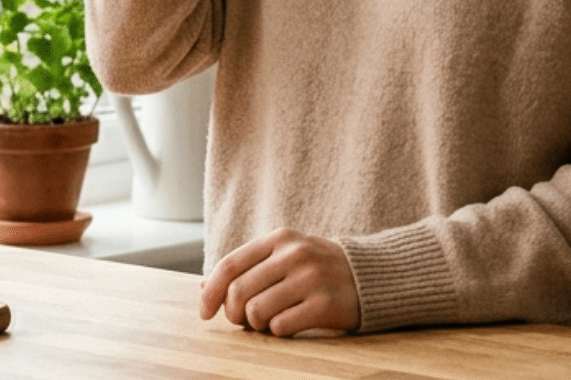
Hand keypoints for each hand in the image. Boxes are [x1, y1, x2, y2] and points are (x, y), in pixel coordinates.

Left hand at [199, 227, 359, 337]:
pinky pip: (281, 327)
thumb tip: (201, 287)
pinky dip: (279, 332)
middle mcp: (294, 254)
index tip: (204, 313)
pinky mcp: (324, 304)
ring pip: (257, 312)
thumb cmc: (317, 268)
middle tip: (245, 321)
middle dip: (234, 314)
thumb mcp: (284, 255)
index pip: (231, 264)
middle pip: (239, 292)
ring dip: (258, 325)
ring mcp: (310, 278)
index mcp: (280, 238)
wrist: (368, 275)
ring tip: (271, 320)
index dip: (211, 291)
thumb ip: (247, 267)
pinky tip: (292, 322)